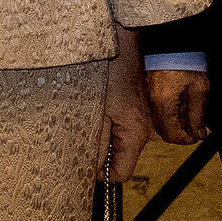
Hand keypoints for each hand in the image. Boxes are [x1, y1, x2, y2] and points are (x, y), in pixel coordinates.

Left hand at [96, 25, 152, 181]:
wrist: (120, 46)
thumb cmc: (108, 74)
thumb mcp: (96, 112)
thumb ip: (95, 142)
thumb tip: (91, 169)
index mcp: (135, 135)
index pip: (120, 173)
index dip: (100, 174)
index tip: (82, 163)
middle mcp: (144, 132)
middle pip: (119, 159)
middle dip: (98, 155)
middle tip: (78, 139)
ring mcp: (141, 121)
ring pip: (118, 144)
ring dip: (100, 138)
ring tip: (86, 120)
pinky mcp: (135, 111)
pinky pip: (119, 129)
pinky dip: (105, 126)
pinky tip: (94, 111)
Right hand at [146, 69, 208, 144]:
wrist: (173, 45)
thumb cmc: (185, 63)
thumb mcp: (199, 89)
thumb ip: (198, 114)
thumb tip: (199, 133)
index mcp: (163, 103)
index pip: (171, 134)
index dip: (186, 139)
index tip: (197, 136)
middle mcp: (152, 101)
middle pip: (163, 130)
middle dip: (180, 131)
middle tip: (195, 126)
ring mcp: (148, 95)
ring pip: (159, 120)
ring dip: (175, 122)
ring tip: (189, 111)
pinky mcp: (148, 90)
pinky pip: (157, 109)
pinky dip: (169, 111)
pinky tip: (180, 102)